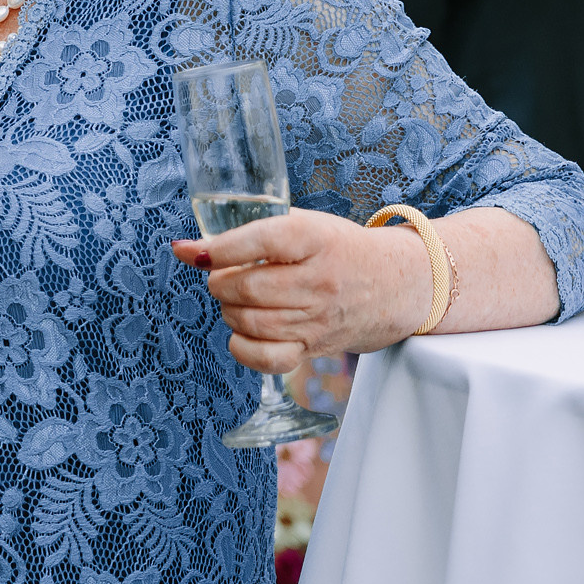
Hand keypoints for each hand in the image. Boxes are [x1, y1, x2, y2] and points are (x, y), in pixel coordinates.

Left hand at [170, 211, 430, 374]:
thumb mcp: (305, 224)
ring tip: (235, 299)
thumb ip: (252, 231)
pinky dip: (242, 347)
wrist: (395, 284)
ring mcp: (318, 318)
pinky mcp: (315, 346)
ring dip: (229, 310)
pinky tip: (243, 332)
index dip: (218, 248)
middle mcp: (319, 281)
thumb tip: (189, 247)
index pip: (260, 241)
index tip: (190, 250)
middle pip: (248, 288)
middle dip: (219, 282)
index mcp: (314, 239)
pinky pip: (268, 358)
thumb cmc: (339, 249)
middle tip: (220, 276)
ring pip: (251, 321)